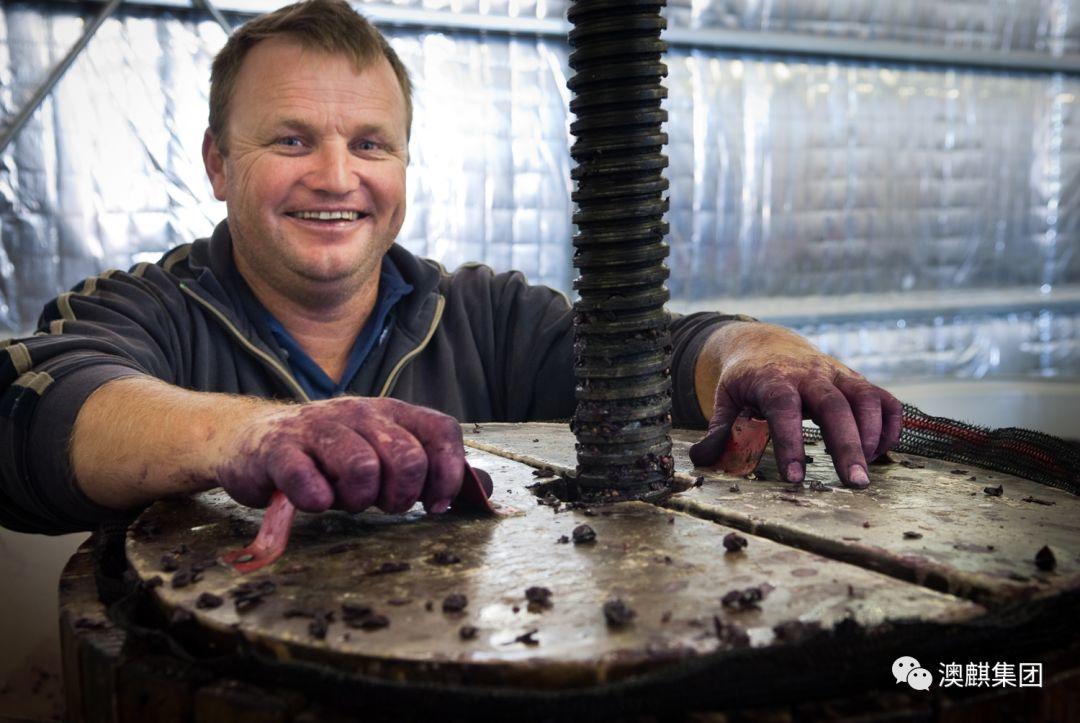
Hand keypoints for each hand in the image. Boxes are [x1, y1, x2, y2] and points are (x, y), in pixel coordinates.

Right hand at [215, 397, 464, 513]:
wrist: (251, 441)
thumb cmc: (327, 456)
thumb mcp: (380, 452)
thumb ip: (427, 466)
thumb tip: (480, 489)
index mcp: (390, 412)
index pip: (441, 431)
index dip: (448, 473)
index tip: (433, 503)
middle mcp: (359, 412)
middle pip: (407, 457)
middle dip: (401, 495)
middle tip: (381, 503)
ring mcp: (318, 427)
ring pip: (363, 468)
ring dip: (359, 499)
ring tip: (345, 499)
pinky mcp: (279, 449)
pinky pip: (310, 482)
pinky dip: (318, 501)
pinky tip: (315, 500)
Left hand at [688, 322, 901, 487]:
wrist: (768, 344)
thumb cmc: (747, 379)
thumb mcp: (726, 397)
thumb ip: (718, 428)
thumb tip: (702, 458)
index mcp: (773, 379)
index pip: (784, 408)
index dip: (791, 442)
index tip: (794, 478)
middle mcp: (810, 374)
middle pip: (835, 406)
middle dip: (847, 446)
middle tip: (855, 484)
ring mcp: (837, 375)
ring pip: (865, 399)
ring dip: (872, 436)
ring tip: (865, 471)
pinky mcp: (856, 381)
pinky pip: (884, 400)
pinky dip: (890, 426)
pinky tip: (880, 454)